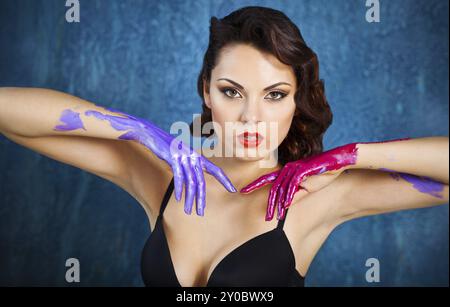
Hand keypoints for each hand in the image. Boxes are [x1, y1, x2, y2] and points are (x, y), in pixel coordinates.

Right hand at [85, 109, 236, 215]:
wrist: (145, 131)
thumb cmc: (160, 143)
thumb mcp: (175, 153)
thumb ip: (184, 163)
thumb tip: (188, 174)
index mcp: (194, 155)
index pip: (213, 169)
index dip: (223, 179)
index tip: (232, 189)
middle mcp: (190, 156)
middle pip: (202, 180)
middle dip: (202, 198)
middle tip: (202, 212)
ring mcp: (182, 156)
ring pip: (191, 180)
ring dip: (190, 198)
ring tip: (190, 211)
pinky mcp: (171, 157)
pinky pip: (178, 175)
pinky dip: (179, 187)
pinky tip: (179, 198)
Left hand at [240, 143, 359, 219]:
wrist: (335, 164)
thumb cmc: (321, 175)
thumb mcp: (306, 188)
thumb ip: (296, 195)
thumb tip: (284, 205)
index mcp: (287, 172)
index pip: (268, 179)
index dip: (255, 185)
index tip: (243, 191)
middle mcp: (288, 170)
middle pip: (273, 188)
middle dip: (267, 202)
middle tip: (261, 213)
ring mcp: (295, 170)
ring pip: (281, 189)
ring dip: (276, 204)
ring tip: (271, 217)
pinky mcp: (302, 171)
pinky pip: (293, 186)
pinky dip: (288, 197)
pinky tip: (284, 206)